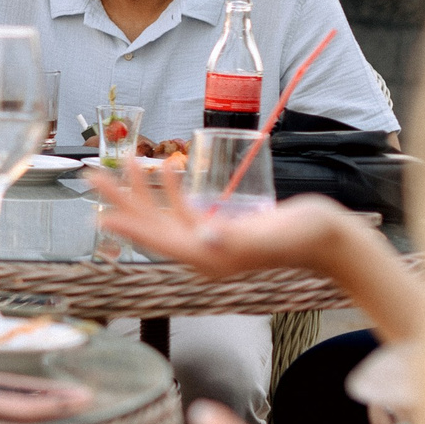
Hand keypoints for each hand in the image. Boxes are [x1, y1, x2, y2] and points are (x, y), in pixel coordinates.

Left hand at [86, 161, 343, 278]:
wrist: (332, 241)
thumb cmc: (309, 237)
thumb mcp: (273, 234)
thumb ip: (239, 238)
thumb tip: (205, 237)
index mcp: (211, 260)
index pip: (160, 241)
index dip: (131, 225)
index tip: (102, 212)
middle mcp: (204, 254)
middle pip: (152, 226)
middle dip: (121, 200)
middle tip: (91, 175)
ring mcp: (210, 243)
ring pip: (163, 216)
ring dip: (140, 191)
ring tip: (120, 163)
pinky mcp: (220, 230)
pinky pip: (184, 211)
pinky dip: (170, 191)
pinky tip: (163, 169)